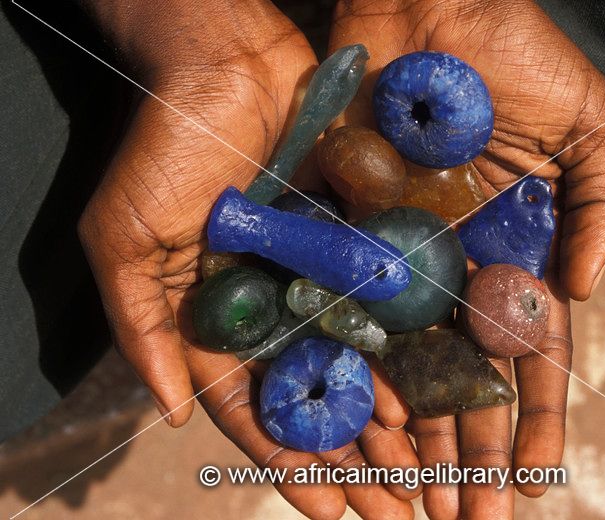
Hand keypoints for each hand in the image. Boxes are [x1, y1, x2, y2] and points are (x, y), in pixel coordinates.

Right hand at [78, 1, 417, 516]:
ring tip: (425, 481)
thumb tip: (171, 416)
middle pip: (321, 402)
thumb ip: (145, 329)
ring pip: (362, 368)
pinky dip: (406, 356)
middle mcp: (277, 311)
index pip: (257, 412)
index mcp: (220, 322)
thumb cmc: (164, 148)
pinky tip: (431, 401)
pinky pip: (387, 310)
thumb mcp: (128, 242)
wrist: (226, 64)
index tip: (326, 513)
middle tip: (395, 516)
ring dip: (389, 425)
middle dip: (354, 463)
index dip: (290, 465)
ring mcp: (321, 281)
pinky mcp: (359, 245)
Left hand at [330, 0, 604, 516]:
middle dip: (472, 451)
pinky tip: (364, 432)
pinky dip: (360, 374)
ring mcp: (405, 258)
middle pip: (467, 379)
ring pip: (410, 367)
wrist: (431, 1)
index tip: (536, 479)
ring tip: (418, 501)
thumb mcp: (587, 122)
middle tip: (467, 517)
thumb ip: (597, 205)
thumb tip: (581, 293)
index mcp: (517, 250)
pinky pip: (355, 318)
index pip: (531, 354)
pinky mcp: (352, 235)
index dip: (536, 420)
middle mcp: (459, 267)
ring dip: (417, 435)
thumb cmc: (517, 51)